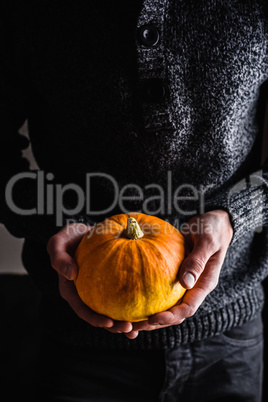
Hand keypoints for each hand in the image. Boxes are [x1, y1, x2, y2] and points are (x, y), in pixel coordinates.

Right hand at [47, 223, 132, 333]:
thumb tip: (70, 274)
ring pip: (113, 310)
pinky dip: (133, 302)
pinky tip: (148, 305)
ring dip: (127, 320)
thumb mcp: (58, 243)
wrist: (80, 232)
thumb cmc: (67, 237)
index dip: (95, 319)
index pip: (82, 310)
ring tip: (142, 325)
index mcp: (71, 290)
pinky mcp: (110, 283)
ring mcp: (98, 290)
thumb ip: (59, 258)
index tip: (108, 323)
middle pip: (100, 316)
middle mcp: (85, 294)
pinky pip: (122, 294)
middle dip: (115, 326)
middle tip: (130, 329)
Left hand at [125, 210, 232, 338]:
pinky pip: (162, 289)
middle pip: (175, 313)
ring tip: (129, 321)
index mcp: (204, 283)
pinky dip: (149, 296)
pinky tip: (131, 297)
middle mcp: (195, 287)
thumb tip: (185, 283)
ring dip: (150, 315)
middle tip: (134, 327)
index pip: (188, 308)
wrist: (214, 222)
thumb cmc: (212, 229)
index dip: (170, 316)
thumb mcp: (207, 241)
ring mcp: (186, 282)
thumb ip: (197, 261)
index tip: (152, 319)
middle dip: (156, 322)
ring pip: (167, 304)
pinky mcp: (177, 275)